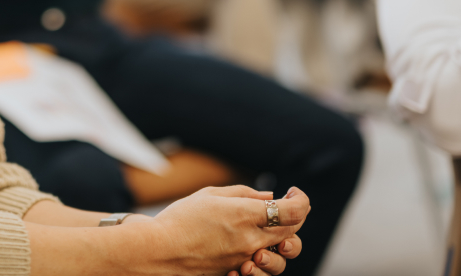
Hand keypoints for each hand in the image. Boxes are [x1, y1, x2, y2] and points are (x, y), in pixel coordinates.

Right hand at [146, 185, 308, 275]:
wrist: (159, 251)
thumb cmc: (180, 218)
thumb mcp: (211, 195)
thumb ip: (244, 194)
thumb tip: (269, 197)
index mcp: (246, 215)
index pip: (294, 212)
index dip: (301, 201)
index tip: (293, 192)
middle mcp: (251, 240)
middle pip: (292, 233)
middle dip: (295, 218)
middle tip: (284, 206)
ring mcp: (245, 259)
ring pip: (282, 255)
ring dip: (283, 241)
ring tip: (268, 229)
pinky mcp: (236, 271)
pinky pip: (261, 268)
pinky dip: (263, 257)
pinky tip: (251, 248)